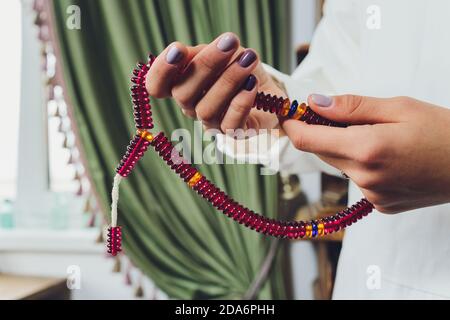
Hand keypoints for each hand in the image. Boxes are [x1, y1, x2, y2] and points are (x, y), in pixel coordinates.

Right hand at [146, 33, 284, 132]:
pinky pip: (231, 124)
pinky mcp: (234, 132)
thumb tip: (184, 53)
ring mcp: (211, 122)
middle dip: (206, 65)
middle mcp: (191, 105)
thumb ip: (200, 53)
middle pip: (182, 94)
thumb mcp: (218, 52)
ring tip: (249, 59)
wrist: (268, 87)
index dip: (161, 70)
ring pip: (206, 110)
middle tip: (230, 42)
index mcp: (180, 84)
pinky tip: (252, 83)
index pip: (156, 86)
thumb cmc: (237, 66)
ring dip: (229, 80)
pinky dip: (241, 102)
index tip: (179, 49)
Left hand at [282, 94, 449, 212]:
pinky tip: (388, 157)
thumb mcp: (398, 107)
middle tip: (342, 115)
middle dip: (322, 132)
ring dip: (344, 148)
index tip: (289, 113)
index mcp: (366, 149)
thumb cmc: (443, 130)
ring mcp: (372, 195)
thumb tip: (314, 103)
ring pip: (339, 165)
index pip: (307, 140)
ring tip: (377, 136)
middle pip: (321, 152)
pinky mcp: (380, 205)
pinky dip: (361, 165)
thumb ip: (351, 106)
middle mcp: (364, 177)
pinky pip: (357, 179)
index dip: (292, 125)